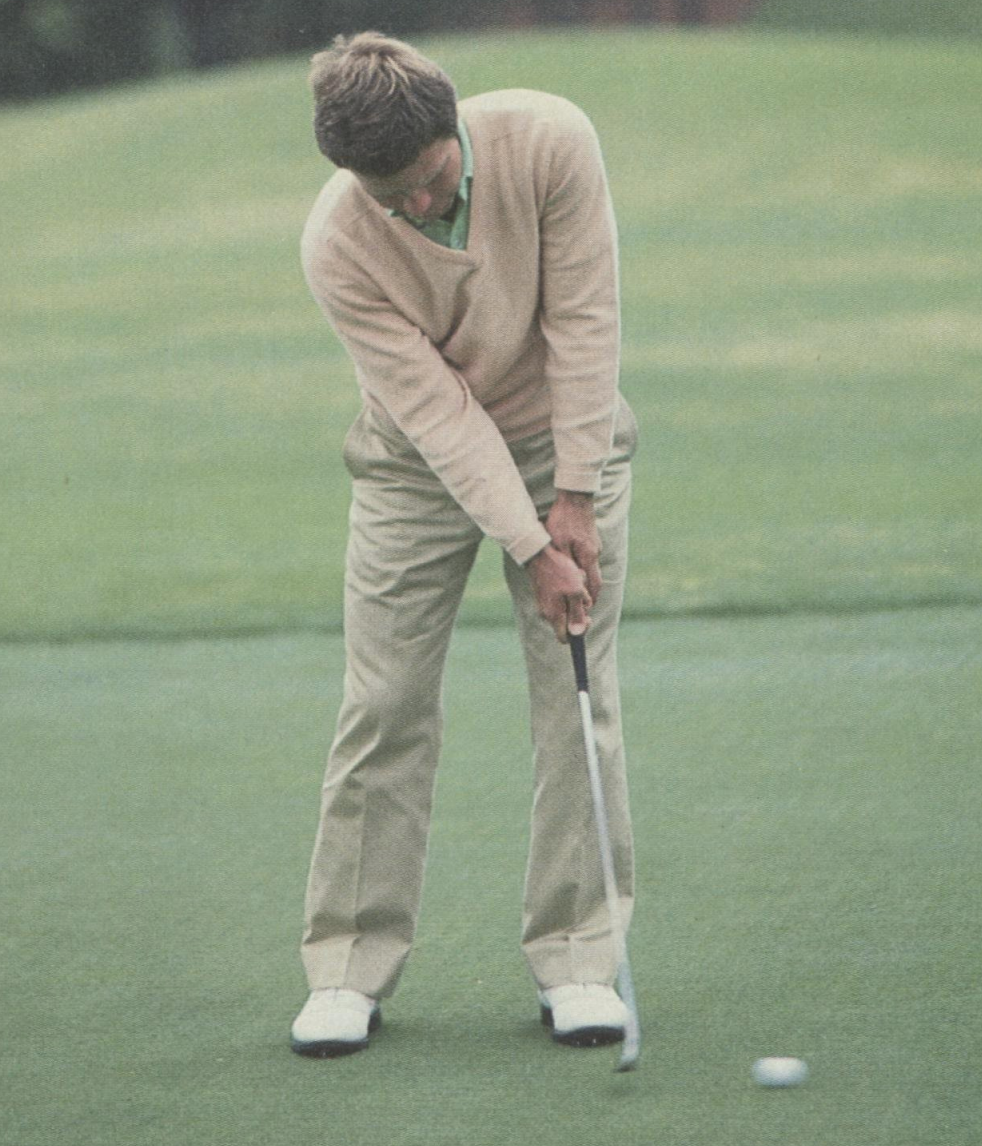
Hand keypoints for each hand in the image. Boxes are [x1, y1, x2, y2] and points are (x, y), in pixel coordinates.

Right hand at [526, 543, 592, 642]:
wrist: (540, 553)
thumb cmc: (559, 572)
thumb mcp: (575, 592)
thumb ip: (577, 614)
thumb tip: (578, 633)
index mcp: (554, 615)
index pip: (565, 638)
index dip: (578, 632)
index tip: (587, 618)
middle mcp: (547, 613)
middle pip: (568, 621)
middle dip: (580, 609)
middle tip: (583, 593)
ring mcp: (545, 603)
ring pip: (567, 607)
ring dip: (577, 596)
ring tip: (578, 579)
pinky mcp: (546, 594)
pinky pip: (563, 597)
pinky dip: (570, 588)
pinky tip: (573, 575)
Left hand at [545, 490, 601, 606]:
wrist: (575, 496)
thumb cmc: (563, 519)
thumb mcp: (559, 543)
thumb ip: (566, 564)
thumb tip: (572, 582)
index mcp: (588, 556)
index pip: (594, 586)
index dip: (591, 601)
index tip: (586, 612)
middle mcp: (595, 552)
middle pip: (595, 580)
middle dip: (590, 595)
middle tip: (582, 607)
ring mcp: (594, 545)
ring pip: (591, 569)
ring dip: (585, 581)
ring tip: (576, 591)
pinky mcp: (591, 538)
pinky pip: (588, 558)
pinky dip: (583, 568)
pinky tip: (573, 569)